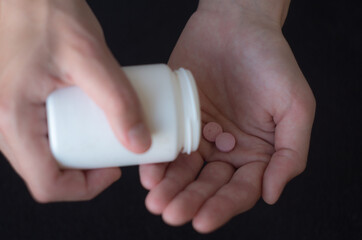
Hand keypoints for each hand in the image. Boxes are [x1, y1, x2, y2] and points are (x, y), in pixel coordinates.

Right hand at [0, 0, 150, 201]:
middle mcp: (1, 122)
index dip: (86, 187)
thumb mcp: (90, 57)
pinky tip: (87, 117)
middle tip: (113, 147)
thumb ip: (118, 101)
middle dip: (85, 170)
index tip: (113, 168)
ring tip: (103, 131)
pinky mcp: (15, 103)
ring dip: (77, 153)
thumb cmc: (45, 12)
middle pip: (47, 172)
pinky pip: (40, 135)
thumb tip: (139, 142)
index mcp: (12, 118)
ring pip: (44, 156)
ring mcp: (5, 114)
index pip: (47, 184)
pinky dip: (68, 135)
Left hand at [139, 0, 314, 232]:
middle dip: (191, 201)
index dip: (223, 207)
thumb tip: (271, 194)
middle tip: (173, 214)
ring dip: (170, 188)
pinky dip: (158, 160)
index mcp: (257, 153)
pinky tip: (149, 174)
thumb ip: (289, 153)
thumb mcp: (295, 106)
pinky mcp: (179, 118)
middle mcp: (227, 149)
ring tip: (157, 202)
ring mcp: (201, 135)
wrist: (236, 24)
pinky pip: (168, 144)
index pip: (240, 190)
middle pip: (208, 185)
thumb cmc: (271, 61)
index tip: (202, 221)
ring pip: (185, 171)